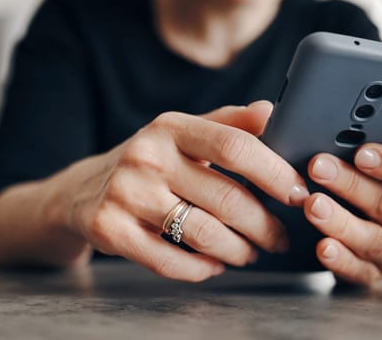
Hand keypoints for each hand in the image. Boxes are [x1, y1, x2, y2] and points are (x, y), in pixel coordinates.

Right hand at [65, 101, 308, 281]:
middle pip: (227, 198)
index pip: (235, 146)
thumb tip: (273, 111)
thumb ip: (228, 123)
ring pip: (204, 234)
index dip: (275, 173)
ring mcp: (126, 194)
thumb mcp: (183, 134)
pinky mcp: (110, 230)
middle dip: (265, 225)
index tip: (298, 194)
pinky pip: (170, 262)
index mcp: (171, 127)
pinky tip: (215, 265)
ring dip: (239, 250)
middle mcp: (147, 156)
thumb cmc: (150, 161)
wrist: (83, 190)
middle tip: (280, 238)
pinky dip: (202, 269)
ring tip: (252, 253)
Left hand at [303, 141, 381, 286]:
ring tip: (312, 204)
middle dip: (350, 184)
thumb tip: (378, 119)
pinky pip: (358, 270)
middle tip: (318, 166)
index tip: (363, 152)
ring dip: (339, 221)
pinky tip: (322, 246)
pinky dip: (340, 259)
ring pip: (370, 238)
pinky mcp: (375, 274)